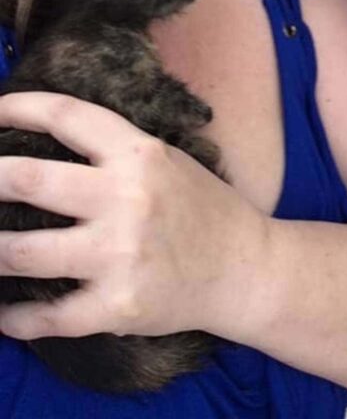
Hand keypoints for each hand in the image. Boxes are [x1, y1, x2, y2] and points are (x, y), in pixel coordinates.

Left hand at [0, 92, 266, 341]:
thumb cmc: (201, 208)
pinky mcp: (117, 305)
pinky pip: (47, 316)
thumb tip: (45, 140)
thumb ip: (113, 150)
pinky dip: (14, 317)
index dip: (18, 109)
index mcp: (138, 154)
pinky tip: (4, 311)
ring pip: (22, 252)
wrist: (244, 268)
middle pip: (28, 179)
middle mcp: (126, 198)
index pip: (65, 116)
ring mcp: (120, 254)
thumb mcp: (165, 160)